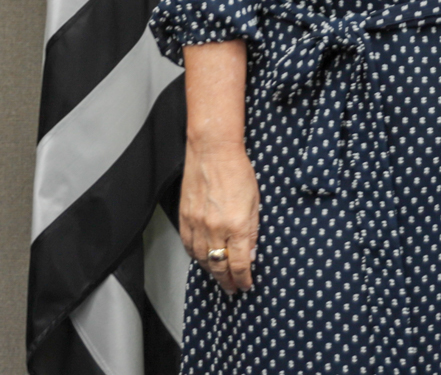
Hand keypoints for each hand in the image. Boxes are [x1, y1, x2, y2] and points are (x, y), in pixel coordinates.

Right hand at [180, 140, 259, 293]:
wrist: (212, 152)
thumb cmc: (237, 171)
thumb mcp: (255, 202)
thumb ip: (252, 231)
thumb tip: (251, 254)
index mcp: (237, 225)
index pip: (240, 264)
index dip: (243, 279)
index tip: (246, 285)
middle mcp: (215, 228)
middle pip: (219, 266)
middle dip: (227, 281)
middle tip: (231, 289)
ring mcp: (197, 224)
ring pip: (202, 260)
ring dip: (211, 272)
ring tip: (219, 277)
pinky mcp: (185, 218)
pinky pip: (188, 246)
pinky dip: (196, 257)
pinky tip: (203, 259)